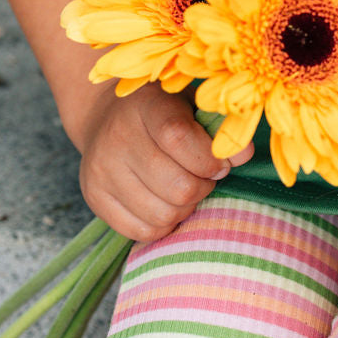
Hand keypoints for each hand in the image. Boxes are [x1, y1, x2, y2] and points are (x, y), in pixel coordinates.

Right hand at [76, 83, 253, 242]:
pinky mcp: (94, 197)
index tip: (221, 164)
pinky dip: (163, 224)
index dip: (209, 159)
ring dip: (184, 208)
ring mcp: (100, 170)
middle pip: (177, 186)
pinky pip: (142, 231)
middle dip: (202, 187)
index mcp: (146, 106)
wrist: (107, 119)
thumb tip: (243, 155)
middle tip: (202, 177)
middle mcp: (117, 137)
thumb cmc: (164, 112)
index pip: (178, 138)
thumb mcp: (193, 105)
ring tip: (182, 188)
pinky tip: (163, 201)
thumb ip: (220, 129)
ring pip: (163, 214)